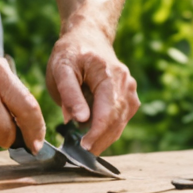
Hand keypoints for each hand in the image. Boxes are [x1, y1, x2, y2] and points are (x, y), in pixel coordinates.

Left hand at [46, 28, 138, 153]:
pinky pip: (121, 120)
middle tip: (80, 155)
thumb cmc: (71, 53)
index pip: (108, 112)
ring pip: (121, 123)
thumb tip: (80, 120)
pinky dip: (108, 130)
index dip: (97, 134)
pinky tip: (93, 134)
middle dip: (100, 140)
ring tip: (85, 146)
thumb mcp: (61, 68)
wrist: (88, 37)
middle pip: (117, 121)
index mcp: (110, 74)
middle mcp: (126, 83)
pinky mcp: (130, 97)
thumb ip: (70, 94)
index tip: (83, 149)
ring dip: (104, 138)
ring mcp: (131, 90)